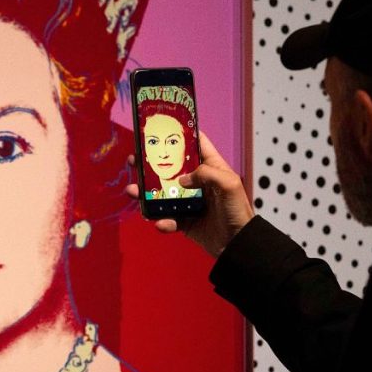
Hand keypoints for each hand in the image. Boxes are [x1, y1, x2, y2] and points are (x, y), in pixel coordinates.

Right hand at [125, 132, 254, 257]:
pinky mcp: (185, 221)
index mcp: (211, 167)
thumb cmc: (238, 211)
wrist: (238, 244)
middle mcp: (198, 182)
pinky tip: (161, 223)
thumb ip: (206, 173)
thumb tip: (182, 179)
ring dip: (146, 193)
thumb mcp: (229, 184)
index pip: (196, 144)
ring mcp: (189, 201)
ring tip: (132, 191)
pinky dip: (162, 221)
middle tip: (134, 160)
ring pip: (162, 193)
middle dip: (151, 163)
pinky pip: (168, 218)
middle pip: (170, 167)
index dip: (181, 134)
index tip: (162, 127)